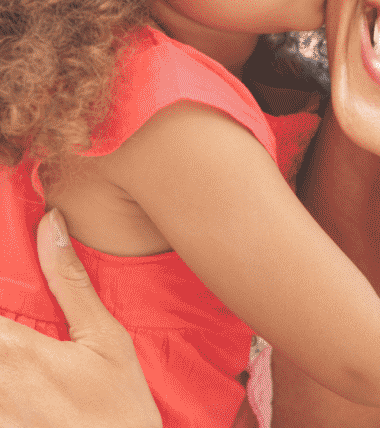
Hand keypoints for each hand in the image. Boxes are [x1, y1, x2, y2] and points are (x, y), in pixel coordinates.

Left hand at [0, 209, 161, 427]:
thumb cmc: (120, 405)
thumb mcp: (106, 337)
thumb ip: (69, 281)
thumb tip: (50, 223)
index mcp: (18, 353)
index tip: (11, 307)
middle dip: (4, 327)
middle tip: (28, 334)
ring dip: (5, 355)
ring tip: (28, 360)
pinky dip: (5, 394)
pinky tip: (20, 388)